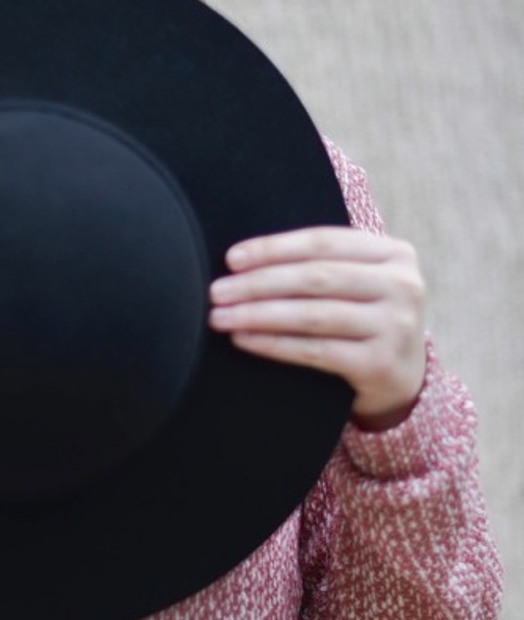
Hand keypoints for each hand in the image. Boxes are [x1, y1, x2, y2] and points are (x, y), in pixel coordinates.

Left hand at [208, 226, 426, 430]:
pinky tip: (244, 340)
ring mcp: (396, 327)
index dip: (273, 248)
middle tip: (217, 291)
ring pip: (312, 315)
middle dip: (258, 284)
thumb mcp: (356, 280)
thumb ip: (318, 262)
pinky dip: (274, 344)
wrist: (401, 376)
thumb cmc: (362, 315)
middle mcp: (403, 286)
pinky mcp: (381, 364)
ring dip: (258, 315)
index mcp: (395, 253)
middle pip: (315, 278)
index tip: (231, 258)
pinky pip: (315, 351)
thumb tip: (240, 259)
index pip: (322, 242)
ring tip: (221, 317)